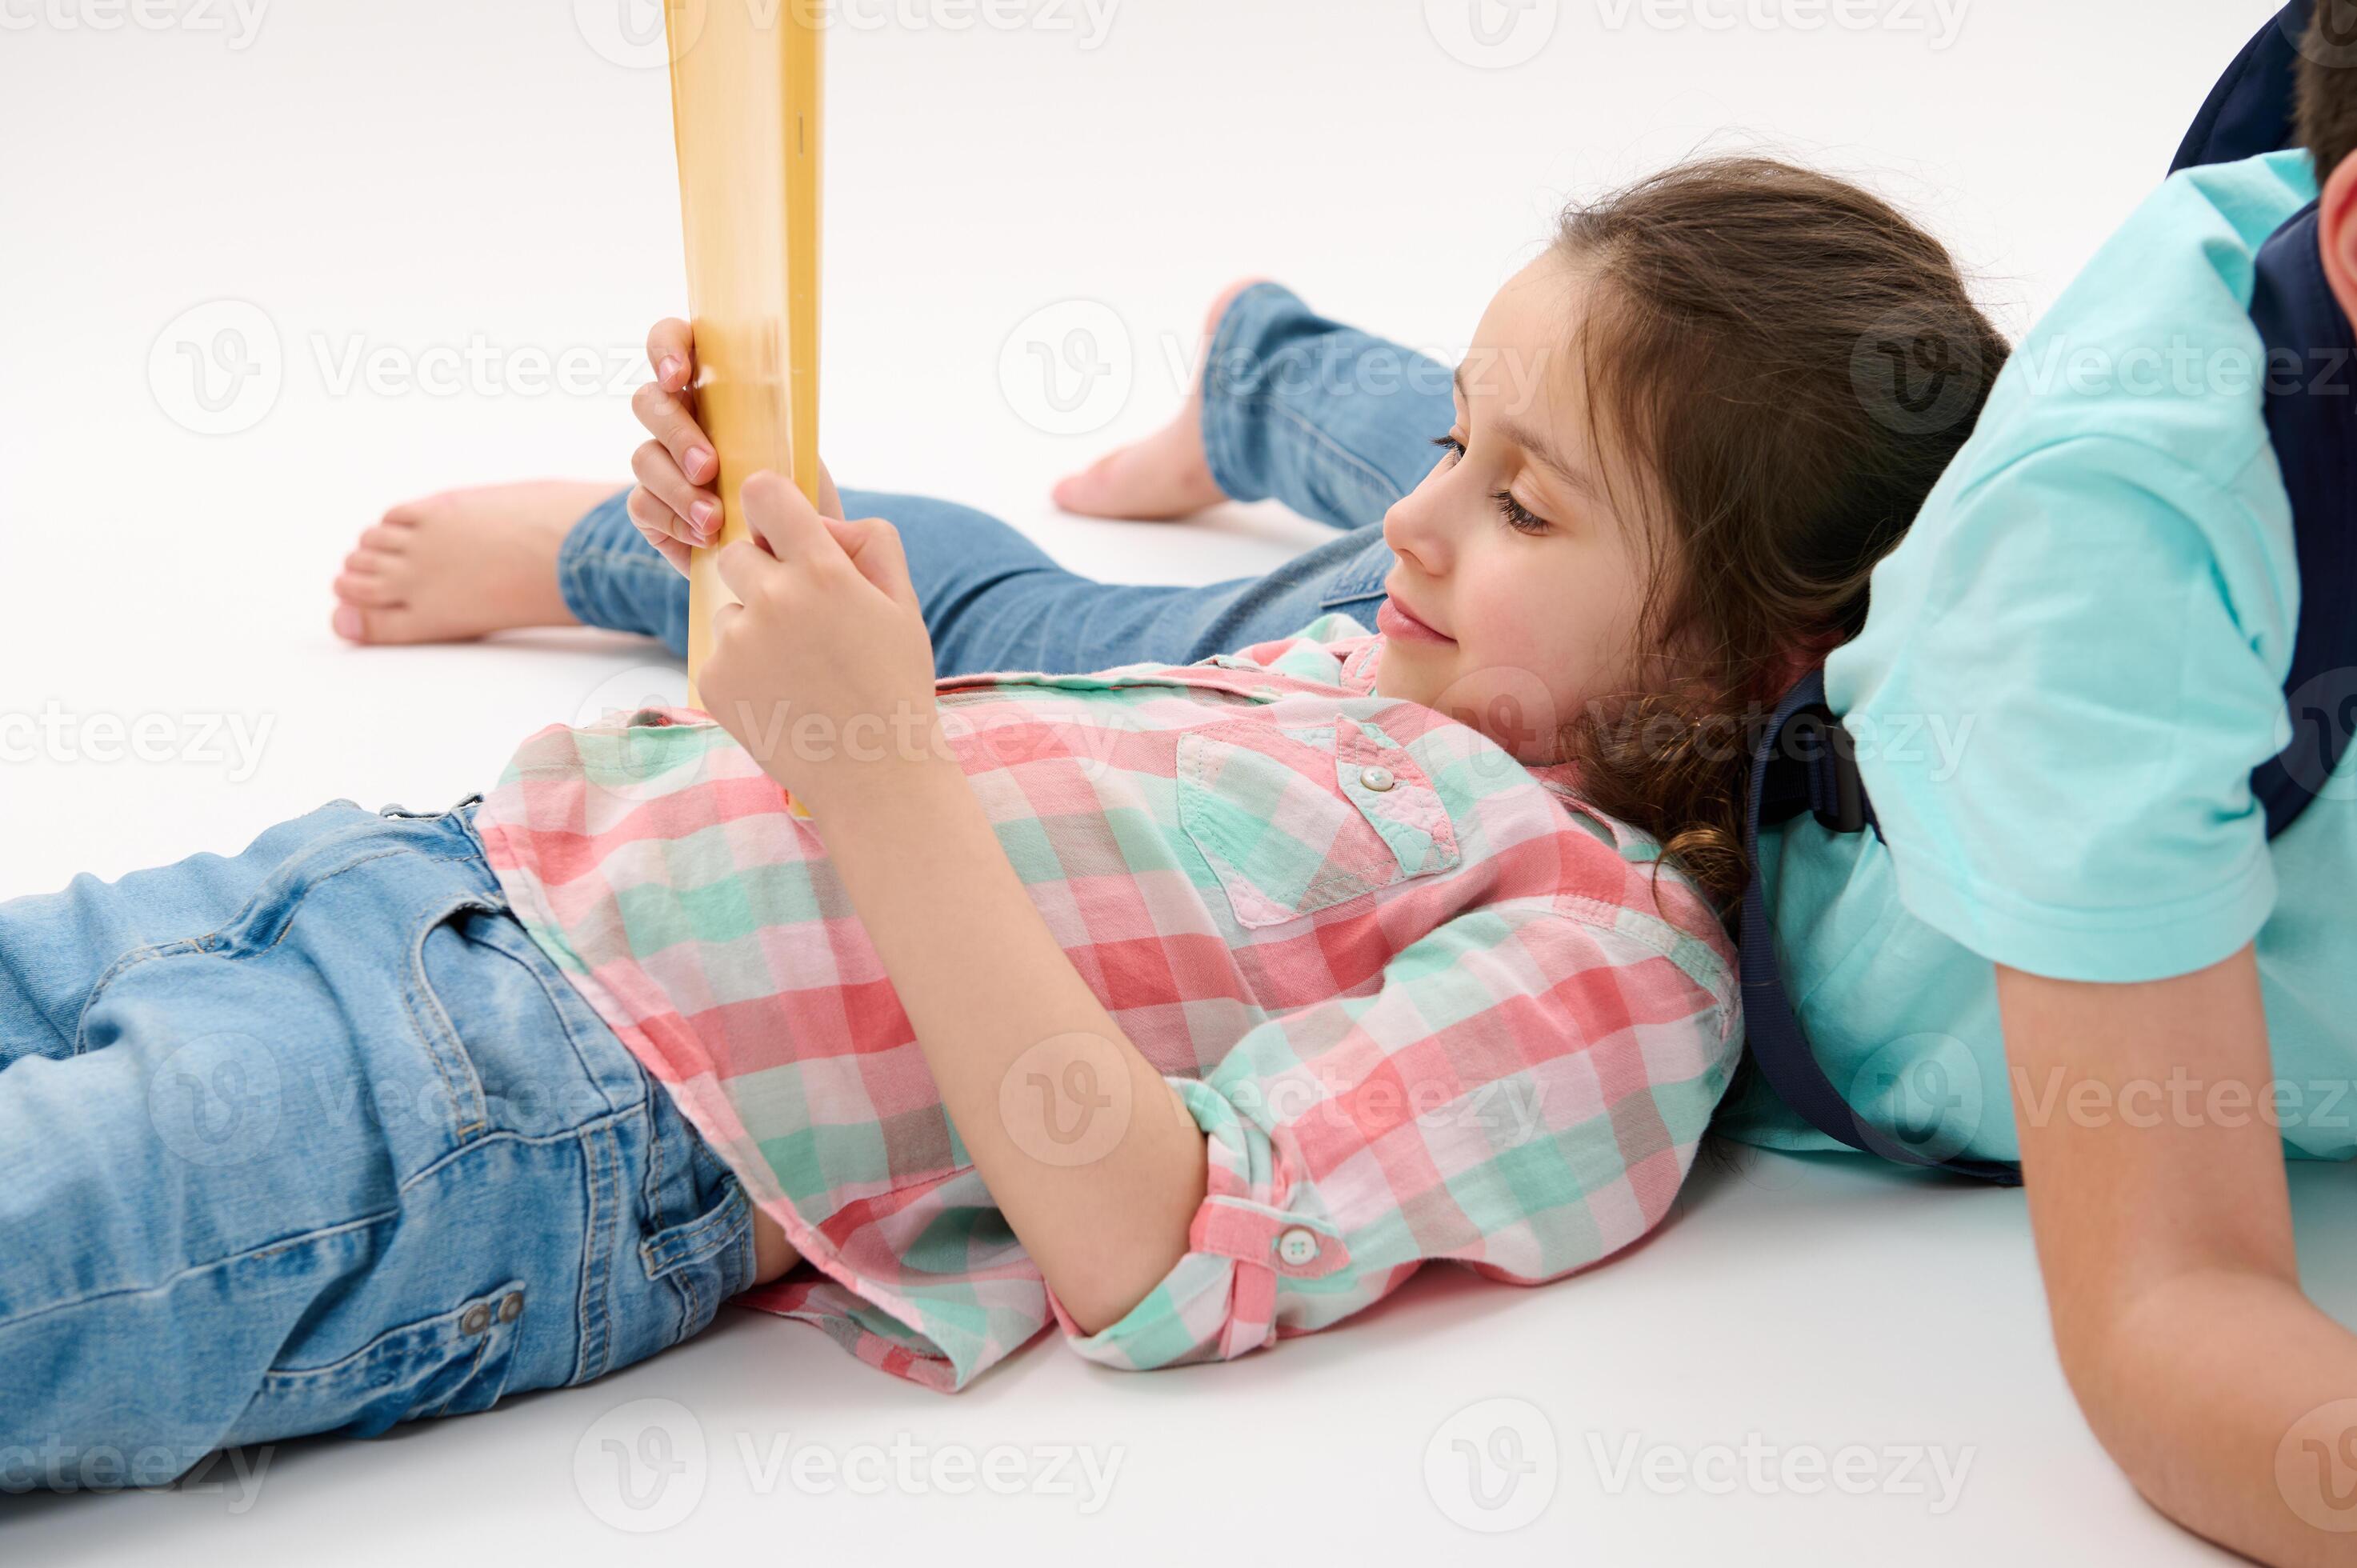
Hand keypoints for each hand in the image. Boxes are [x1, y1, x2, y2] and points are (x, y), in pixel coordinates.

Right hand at [628, 317, 843, 574]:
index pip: (672, 341)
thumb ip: (773, 414)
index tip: (679, 376)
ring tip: (714, 519)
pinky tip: (707, 537)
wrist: (795, 552)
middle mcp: (678, 419)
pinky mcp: (650, 507)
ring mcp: (659, 463)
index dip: (665, 348)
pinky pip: (642, 505)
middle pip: (647, 401)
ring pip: (643, 458)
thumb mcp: (797, 446)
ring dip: (679, 488)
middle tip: (710, 468)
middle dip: (677, 434)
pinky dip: (675, 521)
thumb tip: (766, 385)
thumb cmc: (797, 490)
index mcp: (712, 387)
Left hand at [699, 471, 945, 818]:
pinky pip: (720, 652)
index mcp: (822, 570)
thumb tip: (819, 524)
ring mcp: (737, 642)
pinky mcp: (713, 680)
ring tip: (799, 669)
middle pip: (737, 552)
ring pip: (730, 607)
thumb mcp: (904, 602)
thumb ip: (869, 540)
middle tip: (801, 616)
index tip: (778, 525)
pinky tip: (782, 695)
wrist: (875, 773)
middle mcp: (772, 599)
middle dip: (763, 572)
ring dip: (755, 626)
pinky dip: (744, 668)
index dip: (770, 505)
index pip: (764, 492)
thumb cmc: (894, 683)